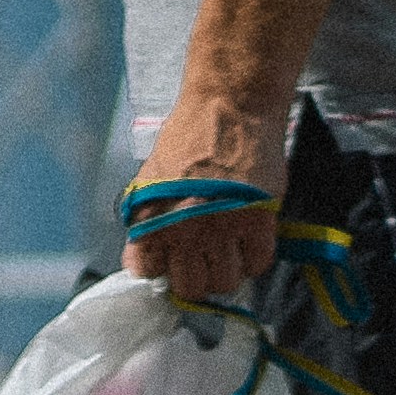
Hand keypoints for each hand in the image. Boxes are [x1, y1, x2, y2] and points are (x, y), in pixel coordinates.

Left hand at [122, 100, 284, 302]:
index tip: (176, 257)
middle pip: (191, 288)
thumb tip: (137, 265)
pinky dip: (255, 258)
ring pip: (225, 282)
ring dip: (228, 270)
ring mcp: (221, 228)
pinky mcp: (256, 221)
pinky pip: (258, 263)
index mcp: (151, 221)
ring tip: (229, 249)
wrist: (229, 106)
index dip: (165, 266)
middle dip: (198, 276)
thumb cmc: (189, 138)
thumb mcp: (149, 180)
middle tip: (206, 257)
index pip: (151, 274)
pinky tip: (250, 240)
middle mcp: (183, 231)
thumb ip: (142, 225)